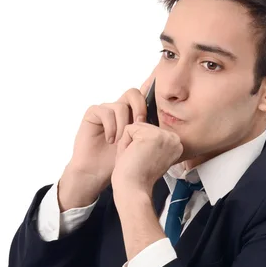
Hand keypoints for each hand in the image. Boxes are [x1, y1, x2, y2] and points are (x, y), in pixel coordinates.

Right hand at [64, 68, 157, 193]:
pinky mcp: (93, 114)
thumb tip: (172, 127)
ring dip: (123, 125)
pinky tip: (110, 141)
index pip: (145, 99)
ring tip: (121, 142)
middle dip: (140, 108)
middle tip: (139, 125)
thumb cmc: (121, 164)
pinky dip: (110, 127)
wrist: (98, 173)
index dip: (151, 100)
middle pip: (133, 93)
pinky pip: (104, 111)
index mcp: (133, 115)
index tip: (155, 114)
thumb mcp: (143, 149)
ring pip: (120, 105)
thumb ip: (154, 135)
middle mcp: (120, 110)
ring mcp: (106, 111)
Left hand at [111, 120, 183, 199]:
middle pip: (143, 126)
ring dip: (129, 143)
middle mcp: (174, 139)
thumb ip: (150, 139)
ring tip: (136, 159)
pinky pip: (128, 129)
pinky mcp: (152, 135)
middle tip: (139, 162)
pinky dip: (124, 144)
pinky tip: (132, 157)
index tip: (145, 162)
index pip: (150, 131)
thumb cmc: (138, 177)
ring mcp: (164, 136)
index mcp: (176, 144)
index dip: (140, 146)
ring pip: (135, 127)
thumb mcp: (150, 154)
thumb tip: (139, 123)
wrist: (134, 189)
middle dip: (134, 143)